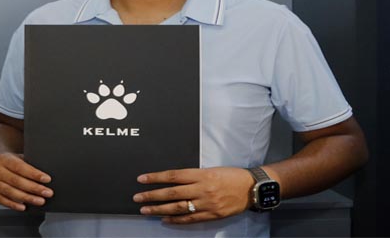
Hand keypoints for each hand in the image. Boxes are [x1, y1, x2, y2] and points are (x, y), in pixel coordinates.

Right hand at [0, 153, 52, 210]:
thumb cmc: (12, 164)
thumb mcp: (19, 158)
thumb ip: (29, 165)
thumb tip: (45, 177)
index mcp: (4, 159)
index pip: (20, 167)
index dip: (34, 174)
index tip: (47, 179)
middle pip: (16, 181)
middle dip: (34, 188)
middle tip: (47, 193)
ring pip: (10, 192)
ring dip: (27, 198)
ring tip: (39, 201)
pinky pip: (2, 200)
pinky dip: (13, 205)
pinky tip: (24, 207)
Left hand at [133, 167, 253, 223]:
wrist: (252, 188)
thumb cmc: (231, 175)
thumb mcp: (210, 170)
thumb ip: (192, 176)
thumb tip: (172, 180)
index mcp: (201, 174)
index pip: (173, 176)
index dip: (156, 177)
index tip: (141, 179)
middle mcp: (202, 189)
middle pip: (172, 193)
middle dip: (152, 195)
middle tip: (138, 198)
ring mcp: (207, 203)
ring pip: (178, 207)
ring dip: (160, 209)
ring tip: (146, 210)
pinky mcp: (212, 214)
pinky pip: (190, 219)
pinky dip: (176, 220)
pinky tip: (165, 219)